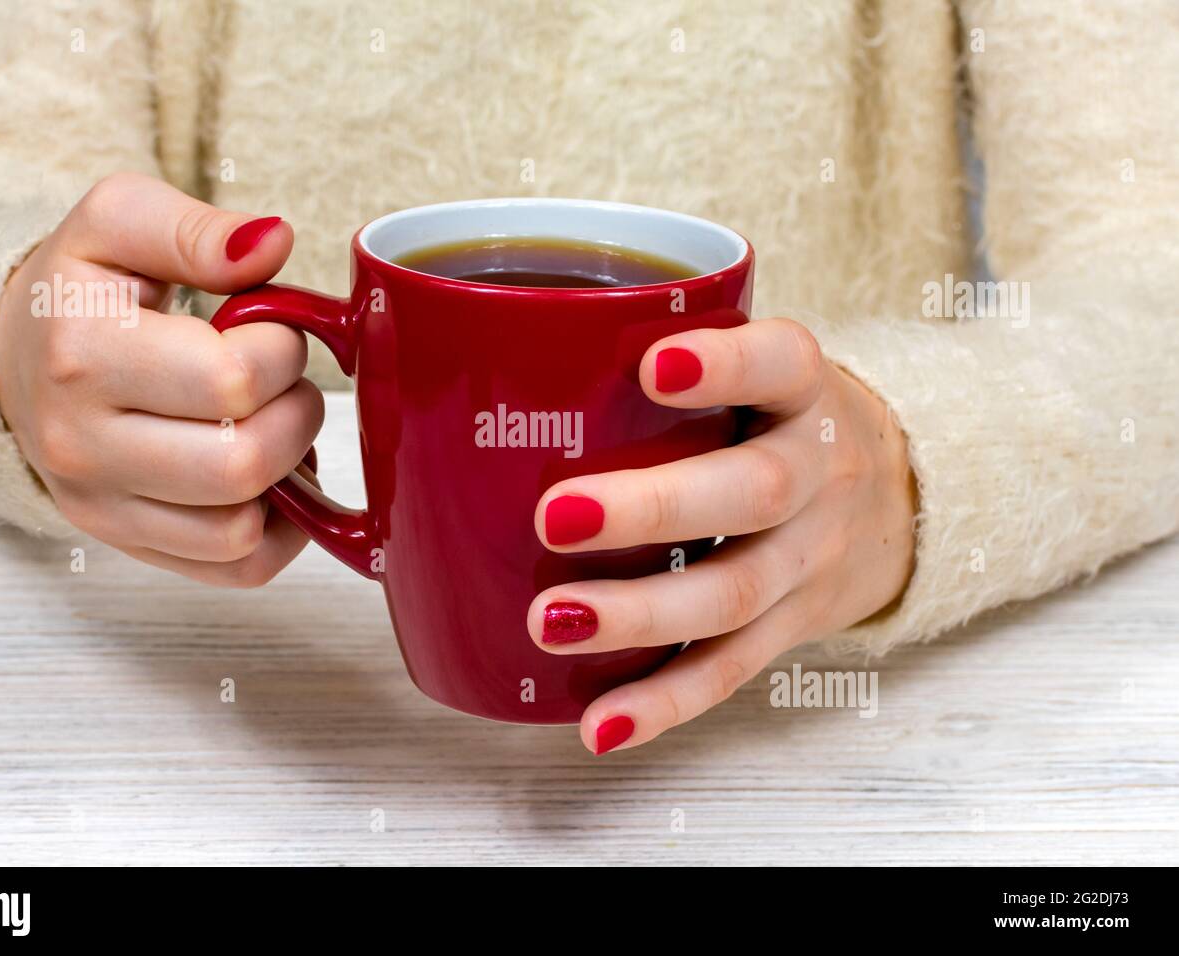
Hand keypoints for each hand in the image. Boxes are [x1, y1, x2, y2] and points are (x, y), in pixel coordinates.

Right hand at [0, 172, 319, 585]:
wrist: (16, 356)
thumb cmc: (80, 288)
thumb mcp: (121, 221)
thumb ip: (197, 229)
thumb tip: (273, 242)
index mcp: (81, 355)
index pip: (233, 381)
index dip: (284, 349)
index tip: (271, 329)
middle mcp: (81, 446)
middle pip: (242, 465)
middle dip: (297, 414)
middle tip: (284, 381)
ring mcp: (101, 507)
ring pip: (241, 530)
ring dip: (289, 475)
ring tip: (272, 424)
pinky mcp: (128, 545)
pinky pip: (236, 569)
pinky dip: (281, 529)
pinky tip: (272, 477)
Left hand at [528, 318, 916, 752]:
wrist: (904, 501)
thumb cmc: (778, 423)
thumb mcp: (758, 373)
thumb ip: (657, 358)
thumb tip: (441, 348)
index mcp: (803, 392)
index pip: (781, 363)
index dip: (726, 364)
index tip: (652, 364)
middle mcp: (818, 473)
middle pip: (753, 492)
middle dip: (653, 508)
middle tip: (553, 517)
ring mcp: (811, 558)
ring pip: (735, 592)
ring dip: (641, 615)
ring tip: (551, 621)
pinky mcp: (793, 627)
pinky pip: (730, 670)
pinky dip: (663, 701)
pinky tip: (599, 724)